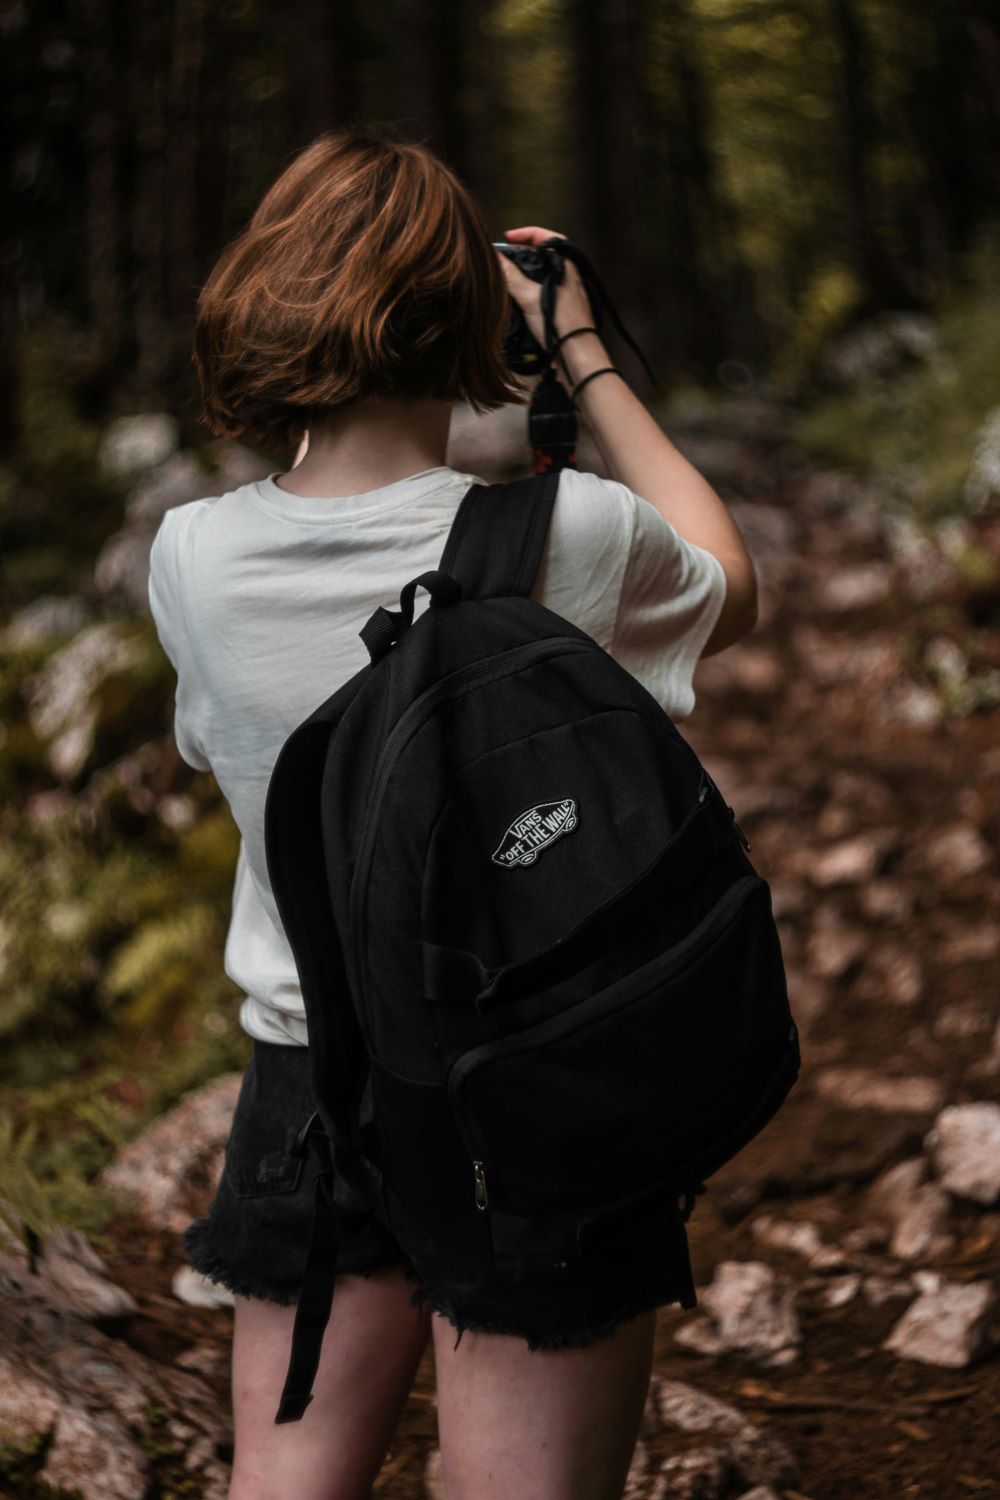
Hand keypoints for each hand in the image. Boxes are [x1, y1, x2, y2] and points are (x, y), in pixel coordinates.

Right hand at [496, 226, 597, 352]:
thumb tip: (494, 258)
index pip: (545, 237)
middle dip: (521, 254)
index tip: (507, 238)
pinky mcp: (560, 309)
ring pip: (540, 275)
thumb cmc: (562, 324)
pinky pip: (540, 292)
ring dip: (523, 274)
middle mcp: (567, 276)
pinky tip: (516, 299)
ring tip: (506, 277)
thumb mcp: (530, 297)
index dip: (525, 234)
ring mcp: (564, 293)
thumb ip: (511, 276)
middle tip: (504, 258)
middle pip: (541, 256)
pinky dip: (527, 291)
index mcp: (565, 265)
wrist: (577, 355)